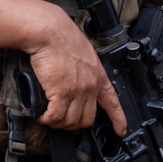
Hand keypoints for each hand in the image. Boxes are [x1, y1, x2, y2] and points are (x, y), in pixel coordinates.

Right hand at [27, 8, 126, 134]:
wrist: (49, 31)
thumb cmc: (61, 37)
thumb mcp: (82, 54)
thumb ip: (83, 71)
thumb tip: (73, 83)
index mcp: (98, 75)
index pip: (113, 102)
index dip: (118, 119)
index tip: (121, 130)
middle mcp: (90, 86)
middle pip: (87, 119)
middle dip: (73, 125)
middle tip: (61, 121)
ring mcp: (77, 90)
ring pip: (70, 121)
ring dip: (57, 123)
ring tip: (48, 117)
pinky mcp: (61, 92)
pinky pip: (55, 116)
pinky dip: (47, 119)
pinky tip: (42, 115)